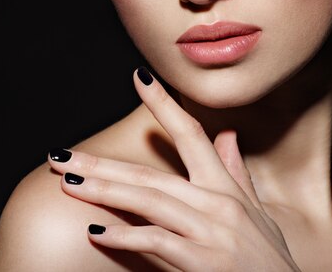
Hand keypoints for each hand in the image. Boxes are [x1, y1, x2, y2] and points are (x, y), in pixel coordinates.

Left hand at [48, 67, 300, 270]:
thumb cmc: (269, 260)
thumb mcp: (257, 213)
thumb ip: (237, 173)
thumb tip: (227, 134)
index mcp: (225, 187)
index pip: (191, 134)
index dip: (164, 104)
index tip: (139, 78)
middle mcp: (218, 203)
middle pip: (151, 173)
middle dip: (102, 164)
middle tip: (62, 155)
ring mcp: (212, 232)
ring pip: (149, 200)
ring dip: (105, 191)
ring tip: (70, 182)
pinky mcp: (206, 262)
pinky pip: (158, 242)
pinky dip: (126, 236)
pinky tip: (97, 232)